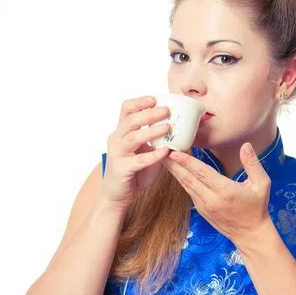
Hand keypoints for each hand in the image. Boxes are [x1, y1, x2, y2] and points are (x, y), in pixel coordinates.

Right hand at [101, 96, 171, 210]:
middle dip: (148, 113)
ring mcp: (117, 155)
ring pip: (133, 138)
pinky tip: (165, 152)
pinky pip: (139, 160)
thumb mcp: (145, 151)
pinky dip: (153, 155)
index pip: (126, 110)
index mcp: (121, 133)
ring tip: (167, 127)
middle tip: (166, 110)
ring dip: (151, 131)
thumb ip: (156, 141)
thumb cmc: (133, 172)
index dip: (139, 102)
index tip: (155, 99)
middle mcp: (116, 140)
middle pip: (130, 120)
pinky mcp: (122, 170)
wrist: (117, 196)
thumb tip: (179, 129)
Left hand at [160, 142, 271, 242]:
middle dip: (173, 164)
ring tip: (162, 157)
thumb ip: (253, 164)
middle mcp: (211, 199)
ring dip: (174, 171)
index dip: (187, 162)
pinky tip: (175, 170)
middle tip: (160, 150)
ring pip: (185, 185)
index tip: (174, 152)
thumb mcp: (262, 184)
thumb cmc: (257, 207)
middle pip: (188, 179)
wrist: (249, 234)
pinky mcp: (201, 210)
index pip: (202, 173)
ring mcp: (204, 206)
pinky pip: (189, 191)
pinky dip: (181, 179)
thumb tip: (246, 145)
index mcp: (225, 191)